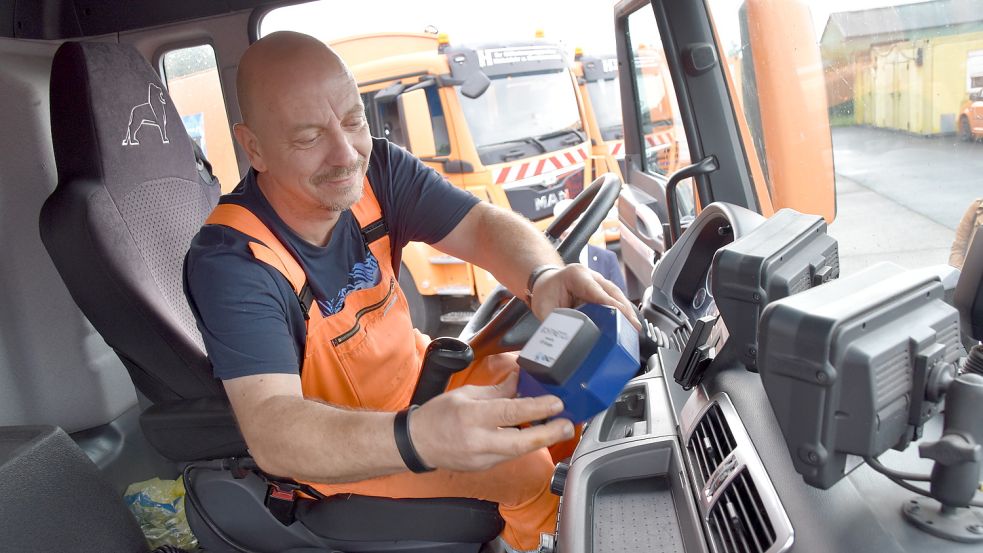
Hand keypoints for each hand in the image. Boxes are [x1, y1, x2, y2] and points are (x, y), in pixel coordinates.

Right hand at [409, 372, 574, 471]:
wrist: (418, 443)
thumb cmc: (438, 415)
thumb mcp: (466, 394)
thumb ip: (497, 391)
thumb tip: (520, 382)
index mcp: (472, 417)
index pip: (511, 413)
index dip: (537, 408)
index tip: (556, 403)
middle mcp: (478, 441)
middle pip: (521, 442)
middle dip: (548, 434)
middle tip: (567, 425)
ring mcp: (481, 458)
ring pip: (519, 451)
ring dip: (540, 440)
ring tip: (557, 428)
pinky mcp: (484, 467)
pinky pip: (510, 455)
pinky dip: (524, 445)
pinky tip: (535, 436)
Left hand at [530, 264, 640, 329]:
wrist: (546, 282)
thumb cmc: (546, 292)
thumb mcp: (544, 306)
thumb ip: (555, 321)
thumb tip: (566, 338)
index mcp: (577, 275)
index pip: (597, 291)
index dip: (610, 304)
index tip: (621, 315)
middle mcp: (592, 276)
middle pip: (613, 292)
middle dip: (624, 310)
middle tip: (633, 326)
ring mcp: (599, 282)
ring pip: (617, 296)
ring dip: (626, 312)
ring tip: (634, 328)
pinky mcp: (602, 291)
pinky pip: (615, 300)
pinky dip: (622, 312)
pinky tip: (627, 325)